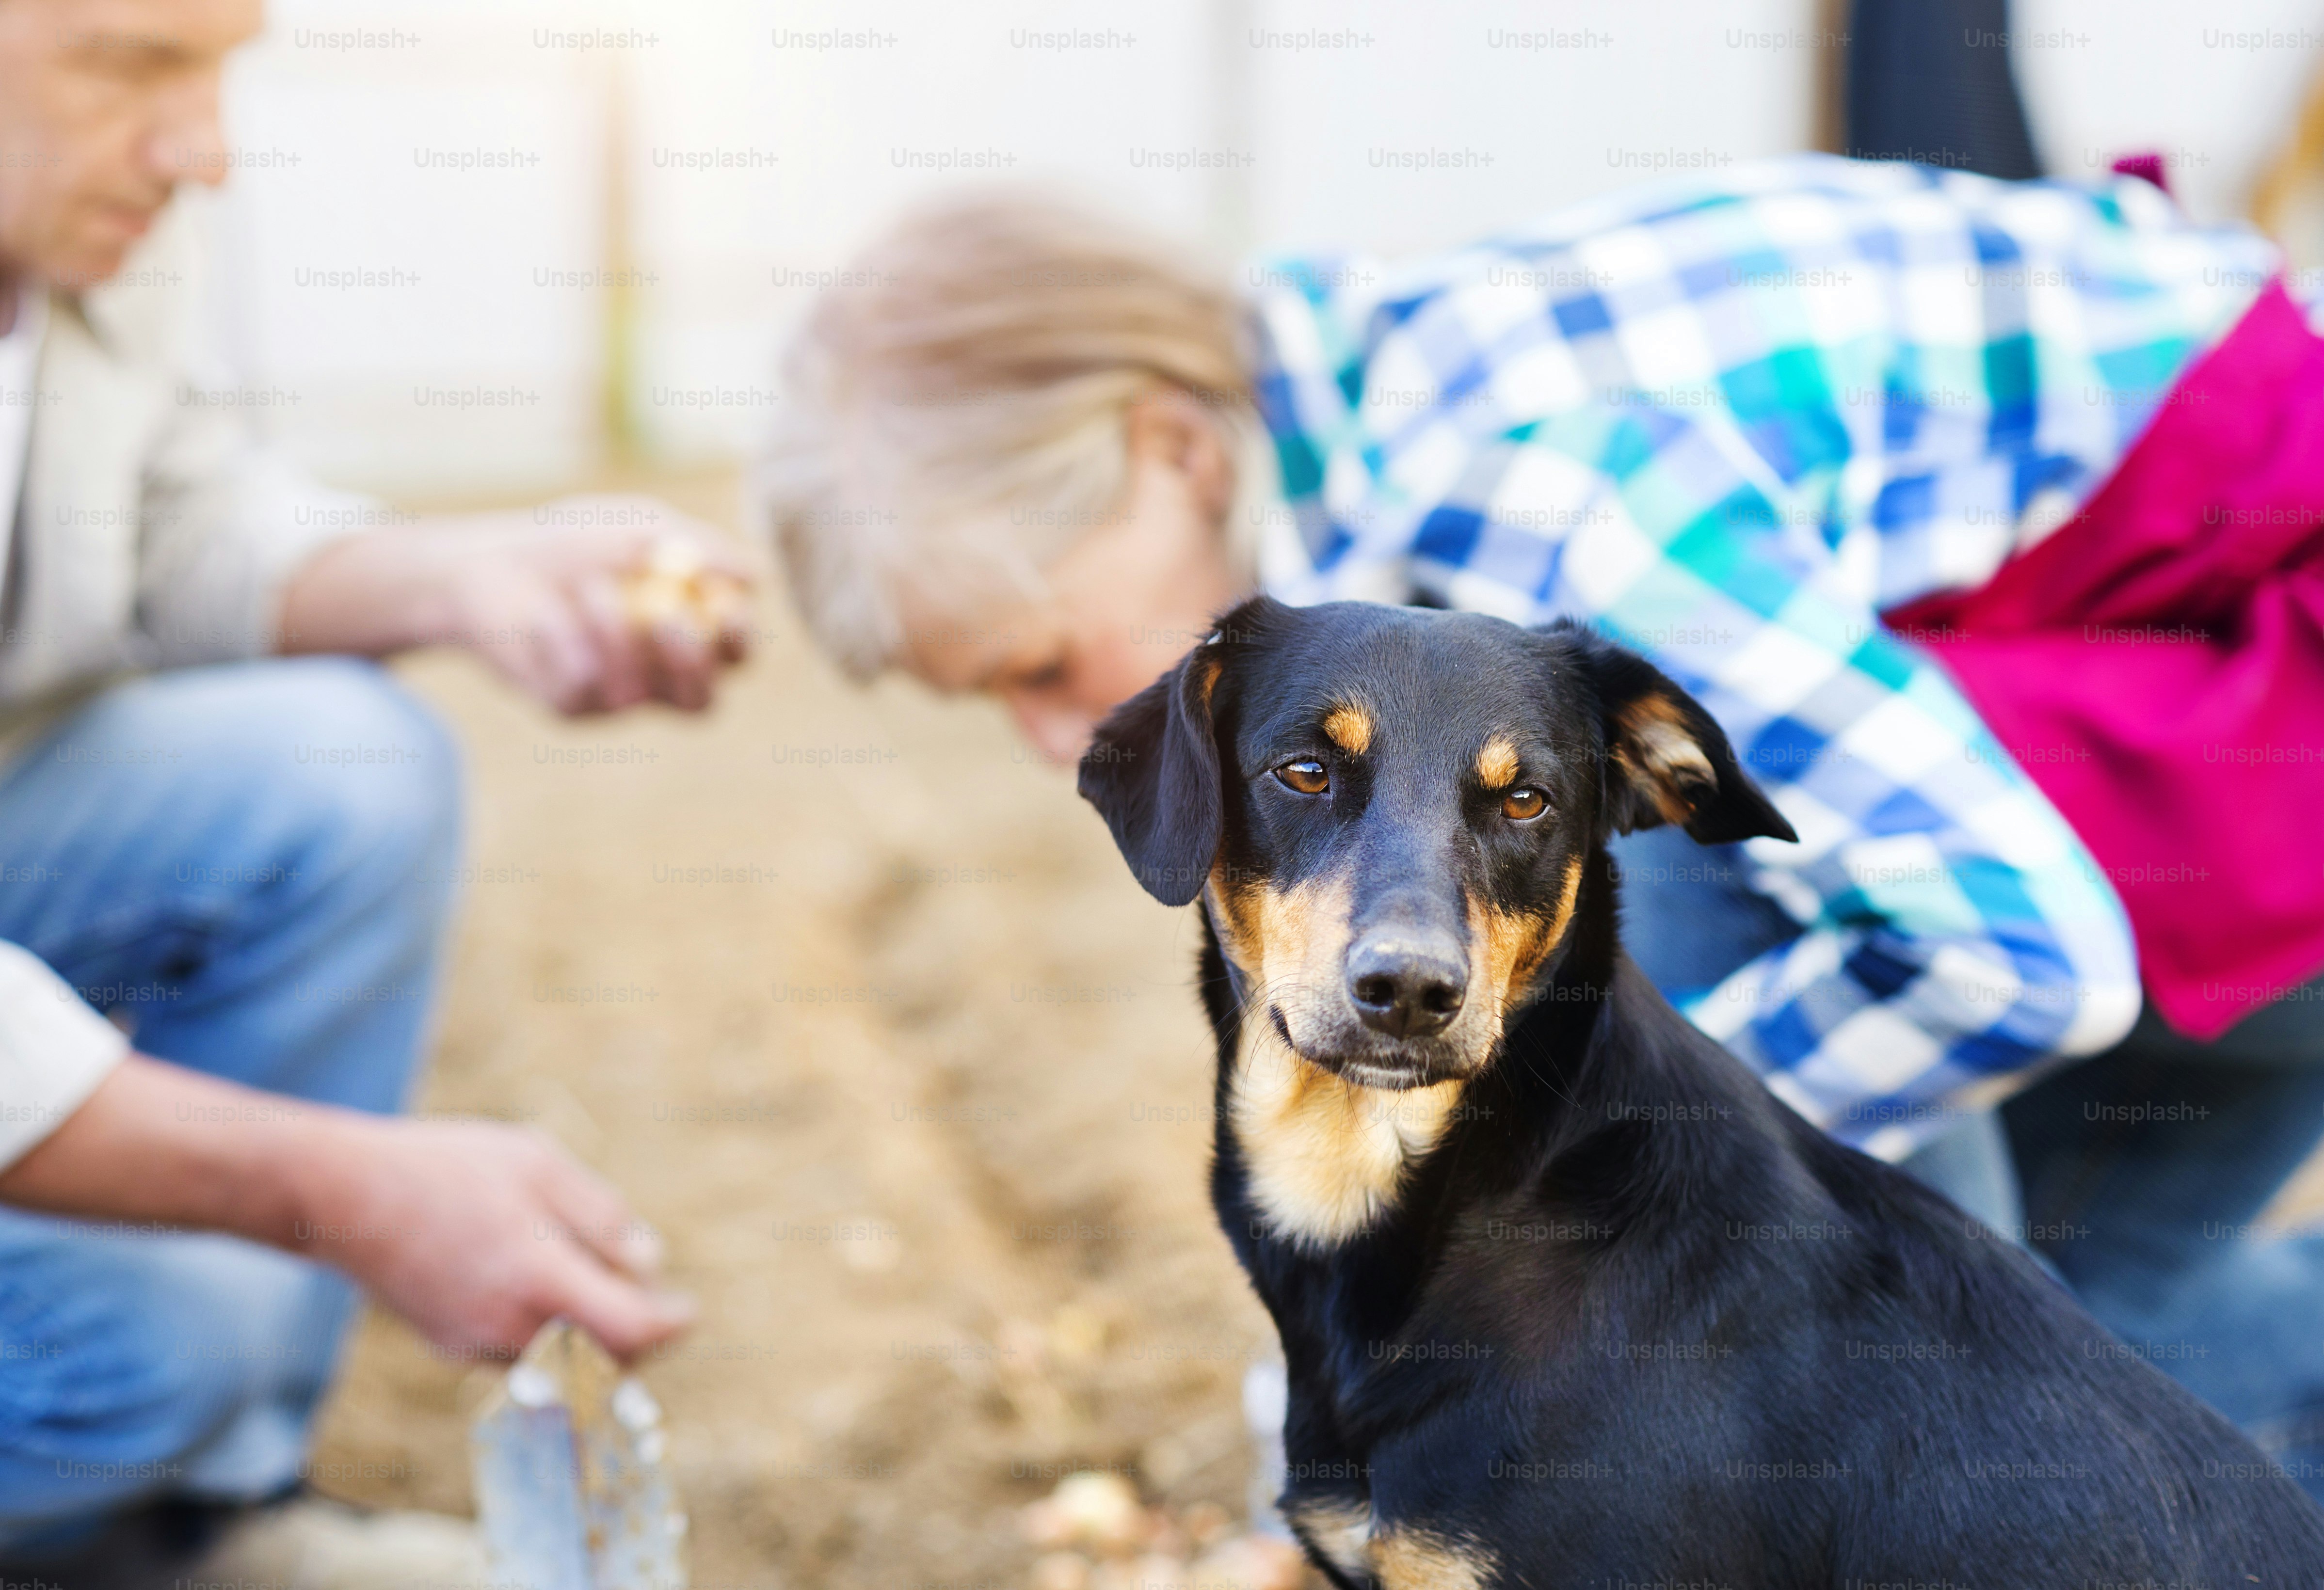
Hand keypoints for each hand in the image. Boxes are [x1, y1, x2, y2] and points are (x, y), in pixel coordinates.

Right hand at [300, 1113, 695, 1359]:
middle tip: (651, 1297)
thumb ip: (600, 1216)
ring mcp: (474, 1343)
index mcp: (538, 1277)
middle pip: (601, 1358)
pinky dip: (548, 1332)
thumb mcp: (539, 1164)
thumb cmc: (446, 1167)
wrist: (343, 1197)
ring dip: (591, 1336)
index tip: (687, 1310)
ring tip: (597, 1282)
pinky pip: (520, 1353)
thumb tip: (648, 1261)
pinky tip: (541, 1285)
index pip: (630, 1332)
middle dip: (636, 1335)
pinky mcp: (449, 1345)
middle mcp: (508, 1324)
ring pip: (559, 1361)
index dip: (669, 1325)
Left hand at [436, 497, 754, 714]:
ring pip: (640, 694)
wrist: (484, 564)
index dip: (739, 641)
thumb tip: (756, 576)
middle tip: (669, 619)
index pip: (733, 658)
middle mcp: (658, 678)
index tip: (727, 607)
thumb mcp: (639, 527)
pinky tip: (542, 610)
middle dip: (693, 665)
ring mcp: (614, 698)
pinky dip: (565, 638)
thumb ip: (699, 546)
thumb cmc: (571, 542)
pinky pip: (582, 685)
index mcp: (687, 637)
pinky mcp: (569, 706)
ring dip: (617, 635)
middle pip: (701, 702)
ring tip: (591, 585)